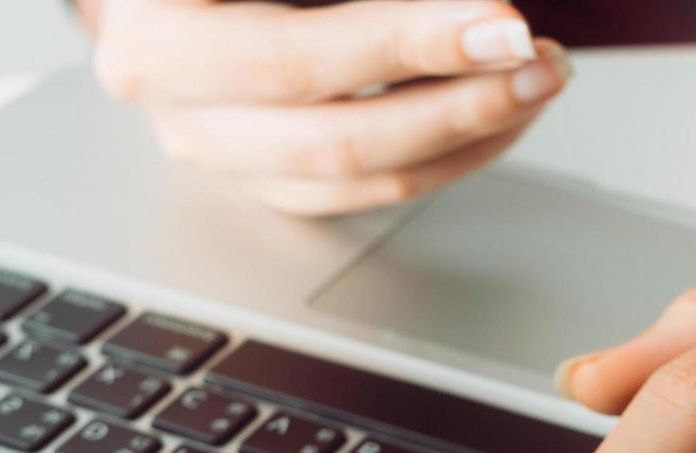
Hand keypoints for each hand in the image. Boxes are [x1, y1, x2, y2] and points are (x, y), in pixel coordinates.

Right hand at [84, 0, 567, 214]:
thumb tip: (472, 8)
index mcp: (157, 21)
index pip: (295, 56)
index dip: (409, 43)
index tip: (503, 20)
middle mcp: (165, 90)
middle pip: (333, 133)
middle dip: (461, 100)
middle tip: (539, 60)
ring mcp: (205, 143)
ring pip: (354, 174)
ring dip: (467, 131)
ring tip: (535, 80)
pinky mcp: (250, 171)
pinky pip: (358, 190)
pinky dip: (444, 154)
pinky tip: (498, 113)